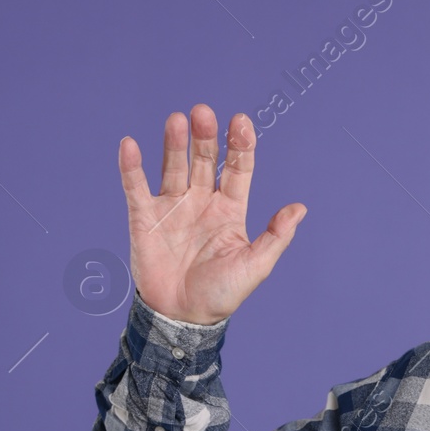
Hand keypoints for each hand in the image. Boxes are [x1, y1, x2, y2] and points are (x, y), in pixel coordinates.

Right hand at [118, 104, 306, 325]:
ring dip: (175, 143)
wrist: (181, 318)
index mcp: (230, 210)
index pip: (238, 168)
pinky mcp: (144, 218)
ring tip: (177, 120)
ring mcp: (172, 207)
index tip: (241, 122)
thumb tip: (300, 208)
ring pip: (174, 166)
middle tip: (203, 112)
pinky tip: (129, 145)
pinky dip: (131, 167)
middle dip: (206, 136)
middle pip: (205, 160)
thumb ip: (276, 236)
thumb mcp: (255, 266)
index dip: (240, 145)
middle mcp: (202, 202)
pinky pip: (136, 187)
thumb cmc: (221, 294)